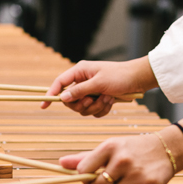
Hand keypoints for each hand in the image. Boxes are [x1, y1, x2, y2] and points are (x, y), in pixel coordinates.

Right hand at [41, 56, 156, 116]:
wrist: (138, 80)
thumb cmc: (120, 76)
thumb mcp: (99, 83)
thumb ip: (80, 91)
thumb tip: (63, 98)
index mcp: (80, 71)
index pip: (60, 83)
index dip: (51, 93)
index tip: (44, 105)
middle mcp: (83, 81)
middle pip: (71, 100)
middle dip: (82, 104)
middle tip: (93, 100)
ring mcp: (91, 91)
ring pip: (83, 108)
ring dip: (95, 106)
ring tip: (107, 98)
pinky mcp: (99, 99)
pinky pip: (94, 111)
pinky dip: (102, 109)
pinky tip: (111, 101)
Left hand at [59, 131, 179, 183]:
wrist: (167, 148)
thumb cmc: (132, 149)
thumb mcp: (110, 148)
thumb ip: (85, 158)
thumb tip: (60, 164)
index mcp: (110, 146)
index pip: (83, 170)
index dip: (85, 177)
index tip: (92, 175)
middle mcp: (122, 159)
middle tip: (107, 182)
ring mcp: (135, 172)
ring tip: (122, 182)